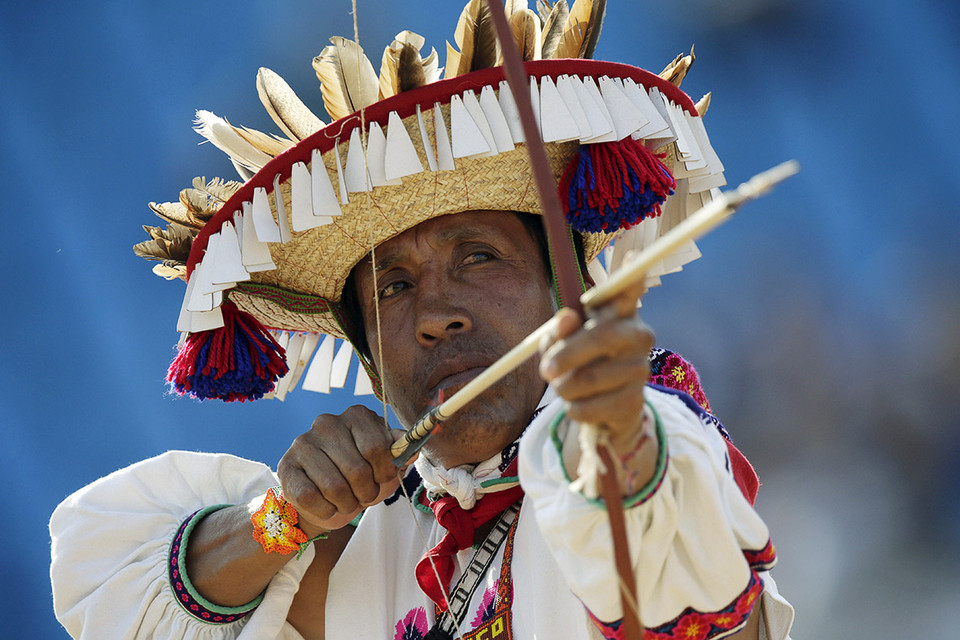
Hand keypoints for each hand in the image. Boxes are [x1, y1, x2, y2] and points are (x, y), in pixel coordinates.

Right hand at [278, 405, 406, 536]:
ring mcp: (303, 443)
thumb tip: (412, 449)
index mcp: (356, 416)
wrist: (324, 499)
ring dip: (347, 504)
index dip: (385, 472)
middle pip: (357, 470)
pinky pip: (310, 497)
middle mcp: (327, 423)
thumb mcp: (384, 465)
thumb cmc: (359, 477)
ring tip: (347, 502)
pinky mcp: (286, 467)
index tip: (383, 479)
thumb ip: (399, 454)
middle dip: (366, 492)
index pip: (377, 447)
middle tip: (365, 496)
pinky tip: (327, 506)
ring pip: (334, 487)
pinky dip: (326, 510)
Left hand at [538, 280, 652, 455]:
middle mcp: (637, 336)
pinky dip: (574, 409)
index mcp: (618, 315)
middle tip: (545, 370)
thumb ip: (558, 331)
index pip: (627, 291)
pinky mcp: (634, 402)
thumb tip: (566, 318)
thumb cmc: (581, 366)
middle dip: (569, 354)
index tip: (630, 255)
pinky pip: (589, 407)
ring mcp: (640, 368)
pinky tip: (581, 405)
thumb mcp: (561, 345)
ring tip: (563, 388)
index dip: (630, 275)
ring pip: (588, 379)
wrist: (605, 412)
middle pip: (604, 337)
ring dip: (564, 388)